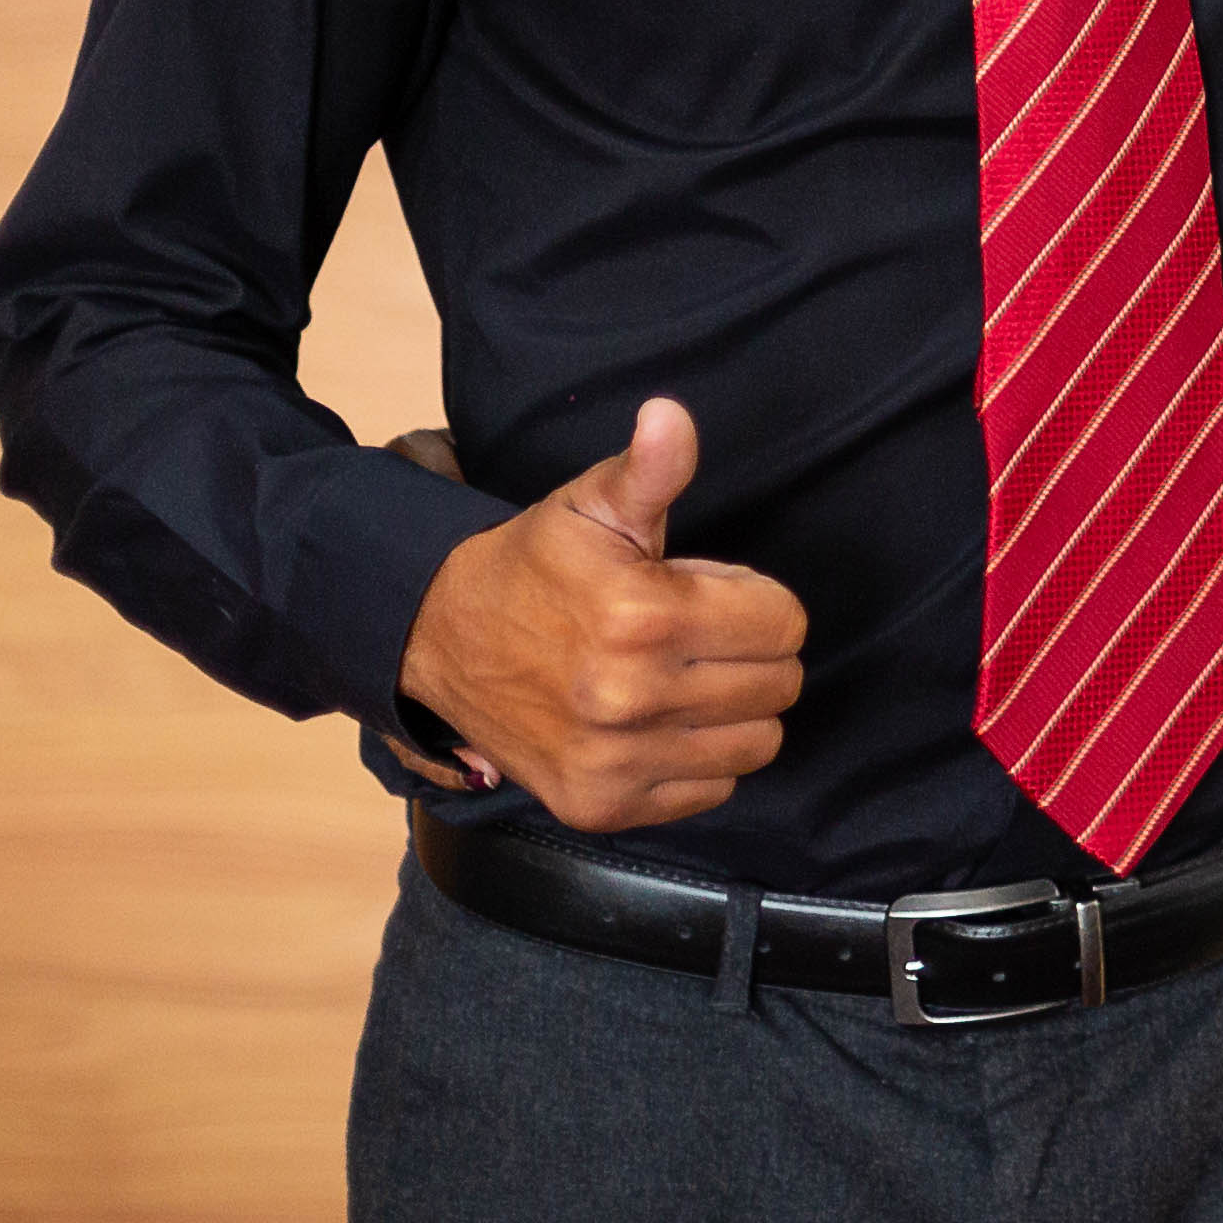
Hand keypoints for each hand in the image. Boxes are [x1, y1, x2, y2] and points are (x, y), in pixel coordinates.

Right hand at [392, 398, 809, 835]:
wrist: (438, 640)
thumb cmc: (534, 567)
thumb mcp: (591, 505)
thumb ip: (651, 468)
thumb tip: (671, 416)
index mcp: (643, 616)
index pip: (785, 624)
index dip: (754, 600)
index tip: (705, 592)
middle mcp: (631, 699)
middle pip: (779, 685)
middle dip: (750, 652)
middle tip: (693, 636)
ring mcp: (615, 762)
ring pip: (757, 743)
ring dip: (734, 710)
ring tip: (681, 678)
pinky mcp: (600, 806)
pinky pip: (712, 790)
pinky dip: (699, 759)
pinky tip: (657, 724)